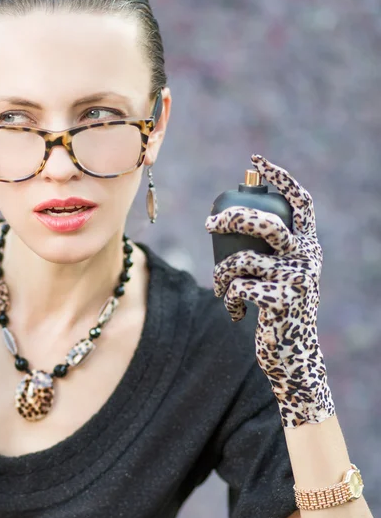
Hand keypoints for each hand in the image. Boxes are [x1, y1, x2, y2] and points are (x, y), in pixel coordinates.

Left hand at [205, 154, 334, 427]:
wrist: (293, 356)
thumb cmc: (279, 309)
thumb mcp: (283, 275)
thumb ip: (271, 250)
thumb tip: (231, 219)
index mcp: (308, 247)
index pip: (300, 203)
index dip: (280, 178)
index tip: (257, 161)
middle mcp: (306, 258)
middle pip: (265, 223)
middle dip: (231, 218)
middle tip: (209, 224)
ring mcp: (295, 280)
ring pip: (242, 258)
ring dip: (221, 273)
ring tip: (220, 286)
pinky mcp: (280, 302)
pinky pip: (238, 287)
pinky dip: (227, 297)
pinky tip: (232, 310)